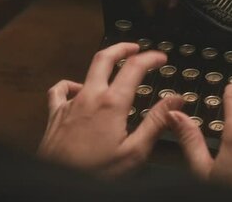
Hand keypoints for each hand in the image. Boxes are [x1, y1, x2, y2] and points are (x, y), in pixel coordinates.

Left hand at [38, 43, 182, 176]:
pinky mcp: (55, 115)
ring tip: (113, 66)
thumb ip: (156, 122)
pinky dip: (71, 84)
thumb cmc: (94, 172)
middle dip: (123, 47)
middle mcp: (89, 97)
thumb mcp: (134, 151)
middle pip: (105, 57)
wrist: (59, 184)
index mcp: (112, 103)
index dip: (150, 57)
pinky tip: (76, 88)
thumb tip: (175, 101)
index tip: (160, 57)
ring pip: (85, 71)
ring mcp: (70, 104)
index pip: (134, 67)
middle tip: (136, 48)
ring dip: (102, 64)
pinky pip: (60, 90)